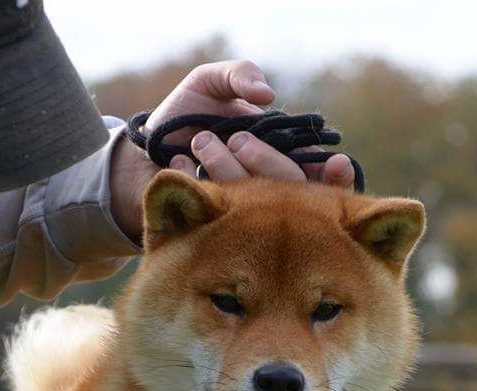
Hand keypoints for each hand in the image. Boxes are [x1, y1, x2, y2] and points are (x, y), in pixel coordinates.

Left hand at [109, 60, 355, 240]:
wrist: (140, 150)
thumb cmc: (183, 116)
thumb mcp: (209, 83)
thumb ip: (239, 74)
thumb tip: (268, 95)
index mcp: (280, 157)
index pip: (322, 176)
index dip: (336, 175)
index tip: (334, 162)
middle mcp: (268, 191)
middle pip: (290, 189)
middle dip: (265, 160)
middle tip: (236, 139)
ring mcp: (241, 214)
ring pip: (252, 201)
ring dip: (227, 167)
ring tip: (201, 142)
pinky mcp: (209, 229)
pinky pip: (212, 212)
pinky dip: (193, 181)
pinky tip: (177, 162)